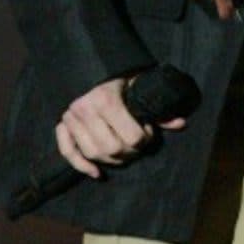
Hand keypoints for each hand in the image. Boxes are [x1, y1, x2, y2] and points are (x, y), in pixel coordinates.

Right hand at [55, 75, 185, 179]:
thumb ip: (160, 110)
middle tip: (137, 145)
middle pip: (112, 148)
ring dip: (111, 160)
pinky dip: (82, 166)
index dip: (144, 140)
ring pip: (93, 153)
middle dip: (129, 152)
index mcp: (106, 99)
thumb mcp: (142, 90)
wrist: (100, 70)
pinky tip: (97, 173)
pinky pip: (69, 152)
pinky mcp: (62, 125)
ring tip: (124, 154)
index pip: (130, 136)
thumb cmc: (125, 81)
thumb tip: (181, 123)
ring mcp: (71, 118)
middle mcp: (85, 109)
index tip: (148, 131)